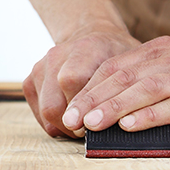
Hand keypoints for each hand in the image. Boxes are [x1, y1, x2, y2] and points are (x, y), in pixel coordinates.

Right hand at [23, 25, 139, 136]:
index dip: (83, 110)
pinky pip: (39, 113)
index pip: (72, 81)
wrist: (92, 37)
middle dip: (74, 126)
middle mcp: (57, 55)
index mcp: (85, 47)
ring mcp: (41, 67)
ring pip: (46, 112)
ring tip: (85, 128)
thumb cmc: (117, 54)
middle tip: (92, 133)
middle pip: (54, 106)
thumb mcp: (133, 62)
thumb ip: (132, 86)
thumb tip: (137, 118)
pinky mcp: (32, 80)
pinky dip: (56, 123)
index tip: (97, 125)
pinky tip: (74, 120)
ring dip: (65, 128)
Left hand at [61, 35, 169, 133]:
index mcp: (160, 52)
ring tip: (91, 125)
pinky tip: (129, 126)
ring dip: (114, 107)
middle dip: (92, 100)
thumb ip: (150, 79)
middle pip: (123, 78)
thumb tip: (116, 106)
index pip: (115, 68)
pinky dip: (149, 116)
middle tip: (69, 121)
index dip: (89, 89)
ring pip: (144, 91)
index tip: (68, 110)